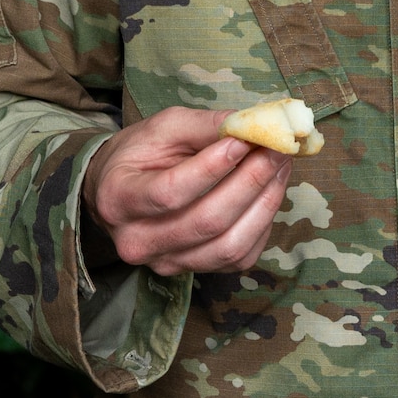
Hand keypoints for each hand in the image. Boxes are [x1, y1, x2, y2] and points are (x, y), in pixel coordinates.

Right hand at [82, 107, 291, 276]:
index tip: (243, 141)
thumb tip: (252, 125)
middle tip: (276, 150)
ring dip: (264, 204)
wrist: (118, 191)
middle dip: (250, 182)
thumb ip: (205, 126)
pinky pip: (240, 257)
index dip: (212, 168)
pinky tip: (270, 193)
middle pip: (206, 222)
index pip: (170, 192)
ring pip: (228, 246)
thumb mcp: (163, 128)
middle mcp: (138, 241)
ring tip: (280, 168)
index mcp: (118, 199)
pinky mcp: (193, 271)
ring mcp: (166, 263)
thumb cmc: (141, 154)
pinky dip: (263, 224)